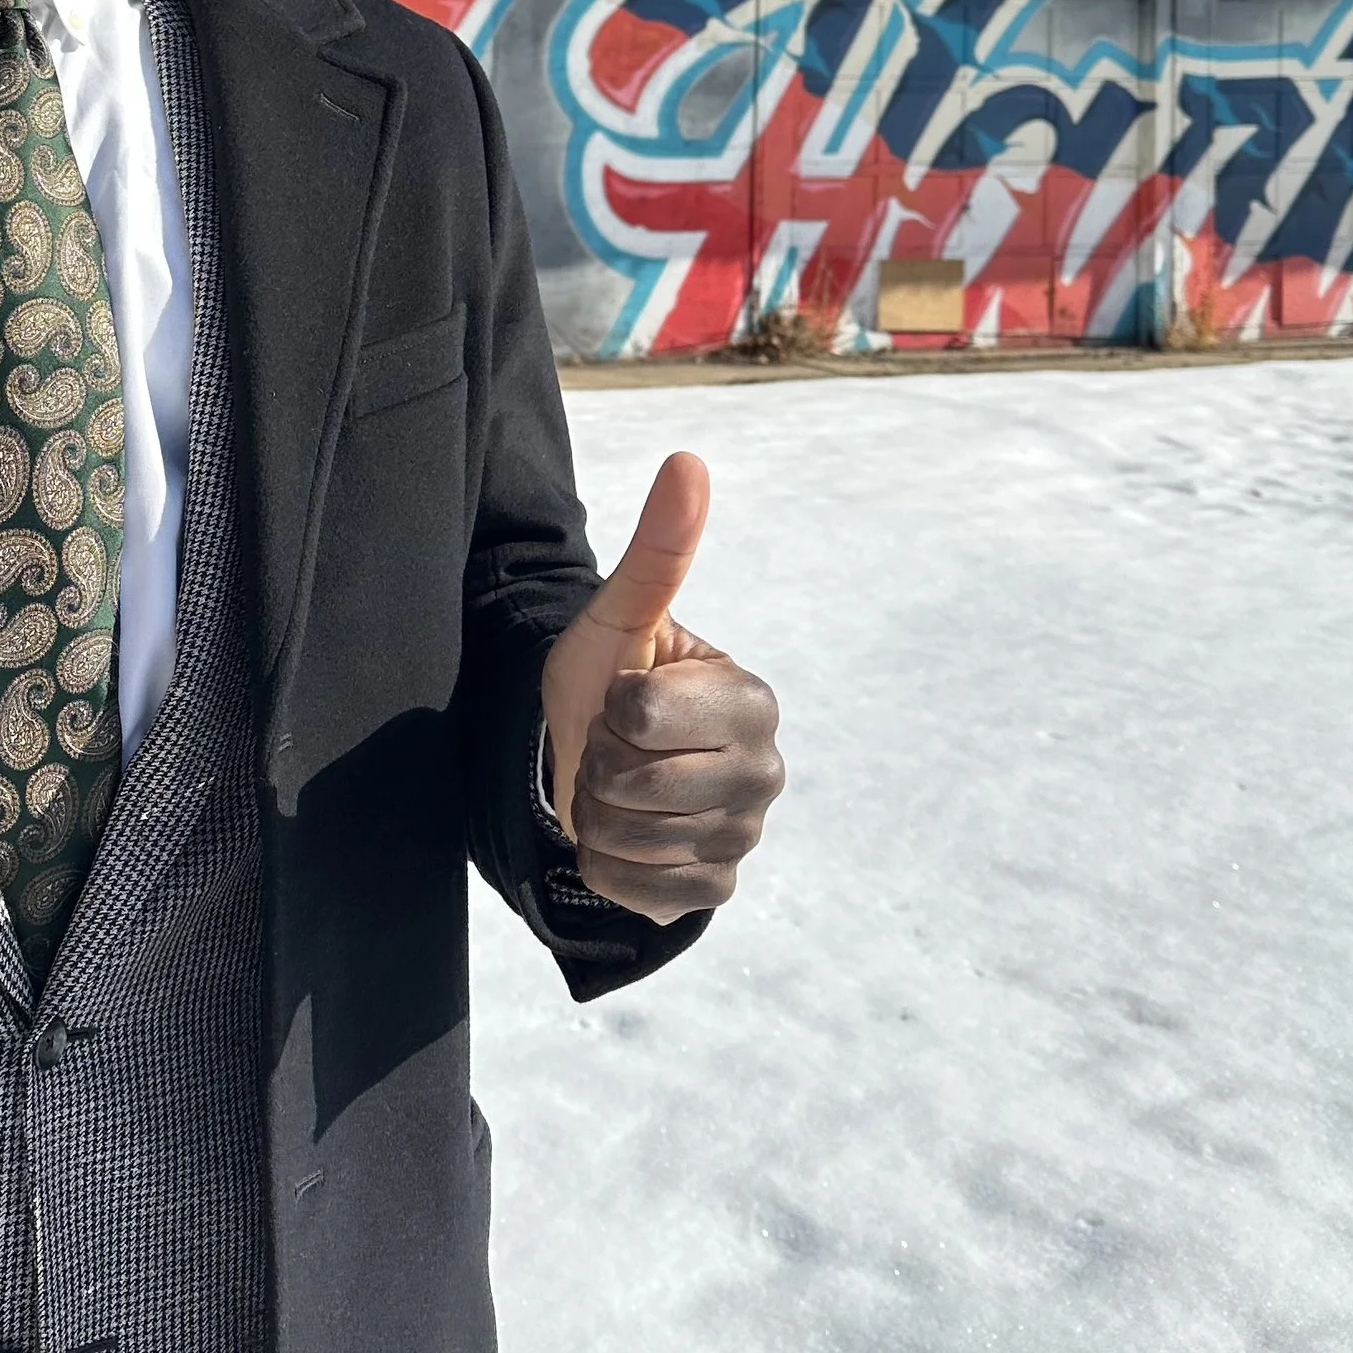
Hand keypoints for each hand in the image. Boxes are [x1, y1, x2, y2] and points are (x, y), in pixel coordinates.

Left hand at [537, 451, 783, 926]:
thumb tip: (688, 461)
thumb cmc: (608, 677)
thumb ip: (659, 549)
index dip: (610, 707)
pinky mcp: (715, 890)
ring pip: (628, 837)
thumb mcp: (622, 613)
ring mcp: (743, 836)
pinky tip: (623, 834)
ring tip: (617, 785)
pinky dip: (606, 864)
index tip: (626, 697)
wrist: (585, 756)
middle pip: (632, 781)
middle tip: (617, 745)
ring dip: (598, 812)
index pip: (641, 715)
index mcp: (753, 701)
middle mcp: (766, 772)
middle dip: (602, 762)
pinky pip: (636, 890)